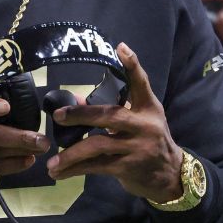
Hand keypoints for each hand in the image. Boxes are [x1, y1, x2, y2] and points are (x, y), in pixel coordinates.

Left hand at [45, 43, 182, 202]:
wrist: (169, 175)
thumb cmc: (149, 141)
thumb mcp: (138, 121)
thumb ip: (111, 110)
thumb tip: (75, 102)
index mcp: (148, 108)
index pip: (141, 83)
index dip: (132, 65)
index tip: (120, 48)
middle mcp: (145, 125)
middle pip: (110, 115)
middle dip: (81, 115)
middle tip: (57, 116)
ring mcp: (138, 148)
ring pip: (98, 146)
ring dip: (72, 154)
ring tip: (52, 162)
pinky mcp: (129, 168)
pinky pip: (97, 167)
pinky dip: (76, 170)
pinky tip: (60, 173)